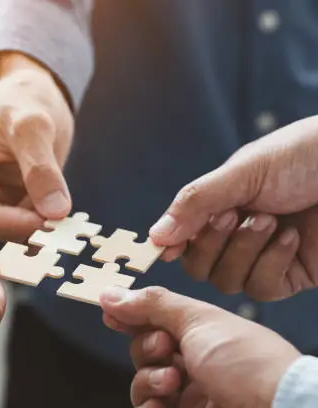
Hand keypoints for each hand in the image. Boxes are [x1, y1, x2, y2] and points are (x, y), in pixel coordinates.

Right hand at [0, 51, 73, 241]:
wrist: (28, 92)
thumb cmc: (21, 100)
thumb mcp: (33, 128)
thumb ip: (41, 170)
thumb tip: (55, 211)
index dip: (23, 226)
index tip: (56, 225)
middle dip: (32, 228)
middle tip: (68, 229)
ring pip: (13, 228)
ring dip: (41, 226)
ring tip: (69, 219)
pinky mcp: (3, 200)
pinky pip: (24, 220)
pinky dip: (45, 219)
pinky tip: (63, 213)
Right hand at [100, 286, 300, 407]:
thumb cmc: (246, 360)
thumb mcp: (197, 318)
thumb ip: (151, 305)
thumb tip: (110, 293)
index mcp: (200, 332)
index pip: (154, 319)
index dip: (130, 316)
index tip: (109, 313)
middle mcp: (193, 361)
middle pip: (144, 351)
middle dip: (146, 347)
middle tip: (166, 346)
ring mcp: (189, 393)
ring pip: (143, 381)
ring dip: (149, 378)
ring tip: (172, 379)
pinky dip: (149, 404)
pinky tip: (161, 403)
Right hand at [149, 115, 317, 299]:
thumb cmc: (304, 156)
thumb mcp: (243, 171)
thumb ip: (196, 202)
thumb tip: (155, 236)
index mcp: (221, 204)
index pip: (181, 236)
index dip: (172, 244)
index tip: (165, 247)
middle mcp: (237, 234)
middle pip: (198, 265)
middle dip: (211, 244)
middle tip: (233, 216)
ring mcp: (264, 257)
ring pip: (227, 281)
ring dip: (244, 251)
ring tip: (270, 220)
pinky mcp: (292, 274)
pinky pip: (262, 288)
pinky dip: (271, 264)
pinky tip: (290, 237)